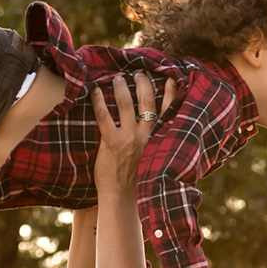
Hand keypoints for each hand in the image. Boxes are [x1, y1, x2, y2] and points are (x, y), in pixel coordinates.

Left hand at [92, 73, 173, 192]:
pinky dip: (99, 101)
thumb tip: (157, 123)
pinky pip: (104, 116)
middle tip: (138, 73)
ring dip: (121, 88)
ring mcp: (129, 138)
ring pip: (126, 104)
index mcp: (159, 138)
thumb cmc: (139, 177)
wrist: (122, 195)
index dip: (171, 93)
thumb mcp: (155, 156)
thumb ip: (157, 140)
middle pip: (148, 101)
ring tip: (117, 78)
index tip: (171, 77)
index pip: (169, 110)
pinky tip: (95, 92)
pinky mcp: (112, 142)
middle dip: (143, 83)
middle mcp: (147, 136)